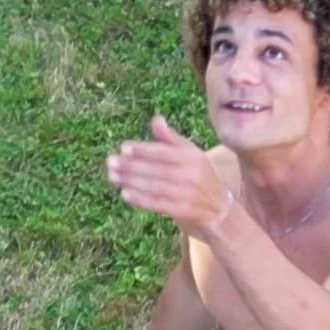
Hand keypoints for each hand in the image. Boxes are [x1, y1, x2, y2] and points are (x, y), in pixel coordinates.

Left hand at [106, 116, 231, 236]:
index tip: (123, 147)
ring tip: (112, 176)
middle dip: (131, 166)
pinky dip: (141, 200)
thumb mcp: (190, 154)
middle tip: (110, 163)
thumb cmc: (199, 176)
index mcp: (192, 157)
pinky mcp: (184, 211)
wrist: (219, 208)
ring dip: (131, 182)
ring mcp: (189, 194)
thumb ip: (170, 138)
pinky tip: (125, 194)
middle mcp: (192, 174)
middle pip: (156, 169)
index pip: (163, 152)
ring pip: (155, 187)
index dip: (143, 149)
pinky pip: (159, 205)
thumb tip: (156, 118)